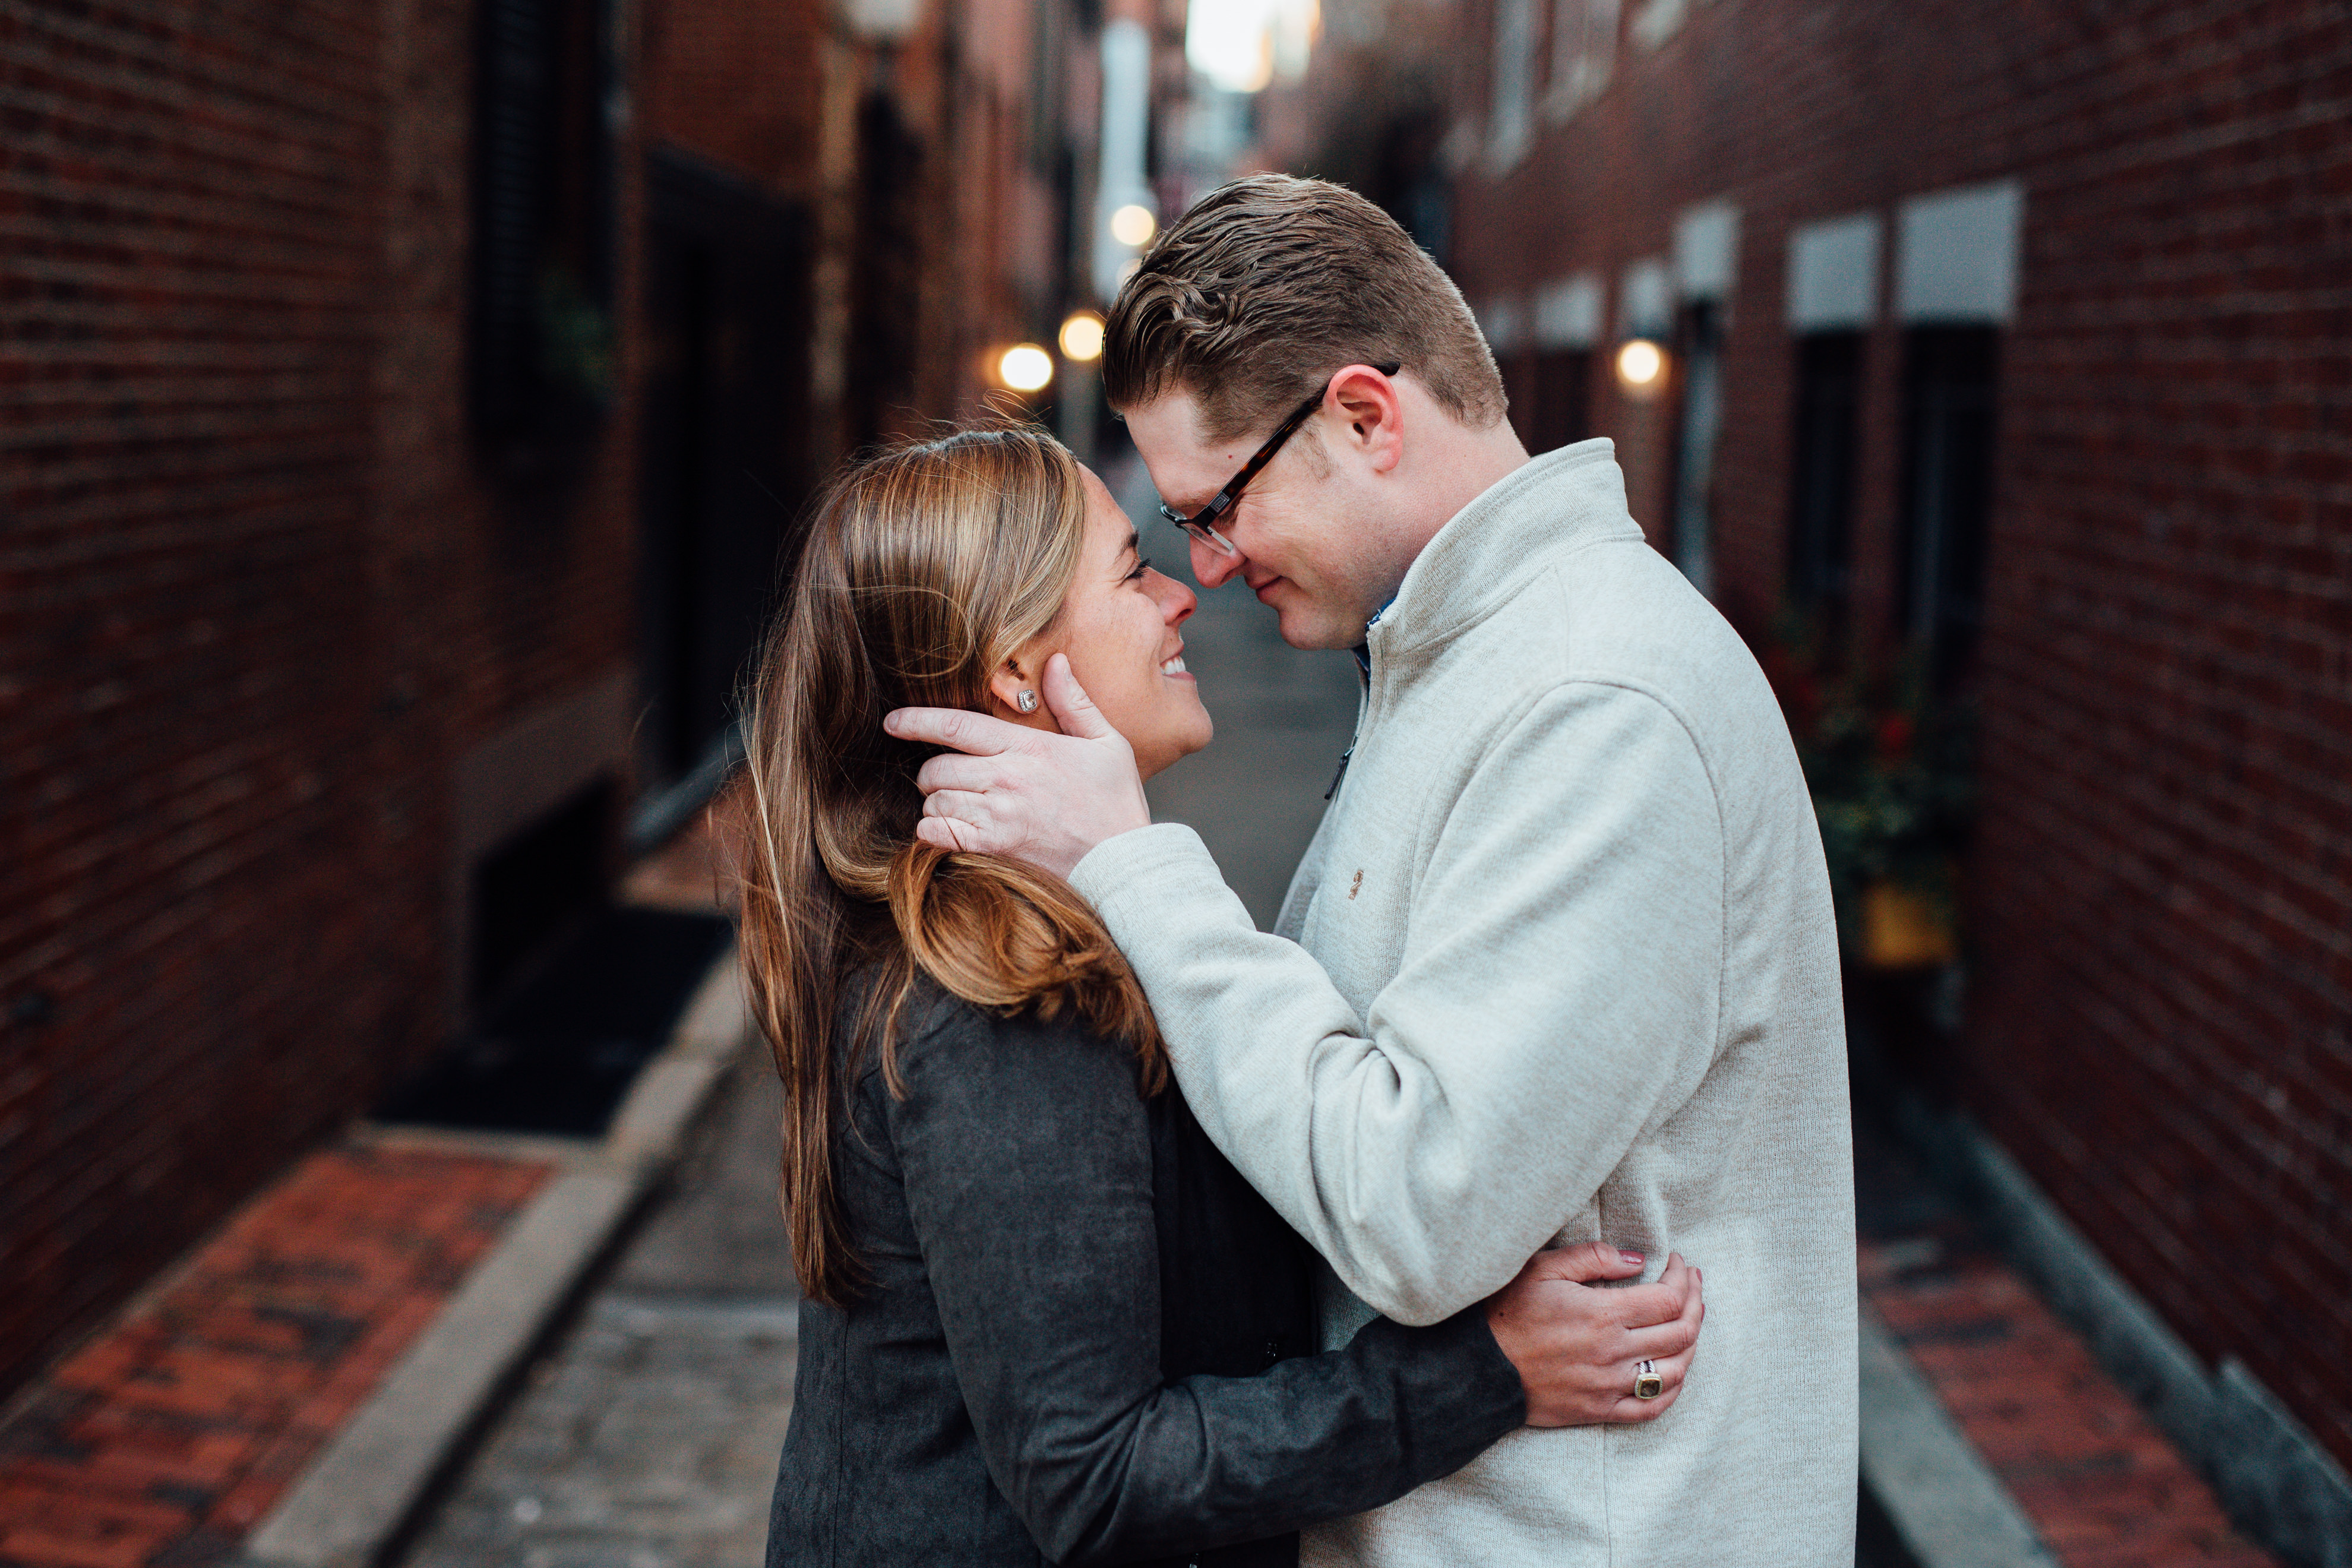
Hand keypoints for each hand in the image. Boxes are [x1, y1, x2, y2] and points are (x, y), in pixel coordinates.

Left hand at [884, 654, 1152, 877]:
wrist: (1123, 864)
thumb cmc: (1116, 804)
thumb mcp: (1108, 743)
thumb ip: (1074, 702)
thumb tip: (1056, 662)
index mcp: (1028, 747)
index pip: (955, 726)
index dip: (915, 721)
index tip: (892, 722)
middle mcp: (1005, 778)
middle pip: (936, 767)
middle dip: (933, 772)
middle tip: (949, 780)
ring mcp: (996, 817)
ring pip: (934, 801)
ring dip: (938, 804)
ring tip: (960, 808)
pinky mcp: (991, 849)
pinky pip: (936, 834)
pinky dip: (935, 831)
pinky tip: (951, 832)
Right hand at [1484, 1245, 1703, 1426]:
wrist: (1477, 1368)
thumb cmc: (1505, 1312)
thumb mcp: (1542, 1269)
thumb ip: (1592, 1258)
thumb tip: (1636, 1260)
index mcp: (1602, 1315)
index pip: (1668, 1298)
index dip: (1683, 1279)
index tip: (1677, 1263)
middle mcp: (1613, 1353)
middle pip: (1681, 1332)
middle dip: (1696, 1303)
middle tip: (1693, 1285)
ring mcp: (1609, 1386)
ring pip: (1675, 1370)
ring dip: (1691, 1344)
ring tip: (1689, 1321)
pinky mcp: (1599, 1411)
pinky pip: (1652, 1407)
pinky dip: (1673, 1389)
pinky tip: (1675, 1370)